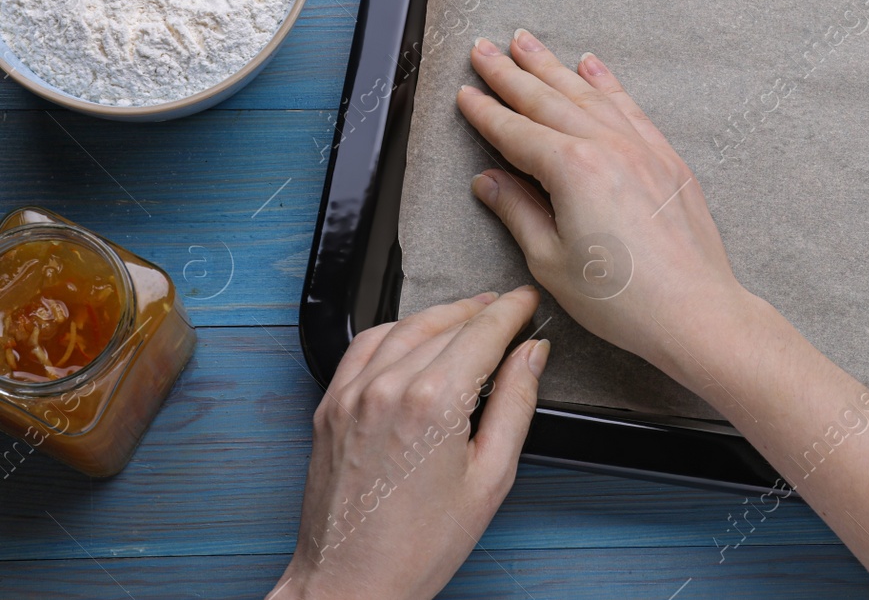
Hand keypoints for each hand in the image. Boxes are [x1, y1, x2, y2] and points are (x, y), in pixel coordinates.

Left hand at [270, 288, 547, 599]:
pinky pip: (364, 346)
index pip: (483, 332)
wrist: (350, 582)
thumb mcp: (491, 477)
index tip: (528, 301)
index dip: (512, 311)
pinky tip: (413, 333)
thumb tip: (532, 356)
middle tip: (508, 307)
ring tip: (468, 312)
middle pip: (447, 325)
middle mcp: (389, 387)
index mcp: (434, 402)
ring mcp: (353, 393)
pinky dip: (395, 330)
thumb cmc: (420, 545)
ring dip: (441, 313)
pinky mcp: (331, 405)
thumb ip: (516, 404)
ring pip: (405, 327)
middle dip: (483, 311)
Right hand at [457, 30, 755, 379]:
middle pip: (548, 100)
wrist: (694, 309)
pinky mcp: (666, 158)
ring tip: (527, 42)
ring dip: (553, 66)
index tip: (465, 94)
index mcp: (572, 170)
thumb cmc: (624, 298)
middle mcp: (608, 147)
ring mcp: (641, 148)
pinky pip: (629, 106)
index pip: (516, 132)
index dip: (486, 113)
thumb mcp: (552, 262)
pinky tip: (591, 65)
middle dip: (511, 73)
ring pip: (587, 94)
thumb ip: (518, 212)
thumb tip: (489, 182)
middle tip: (484, 48)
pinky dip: (606, 82)